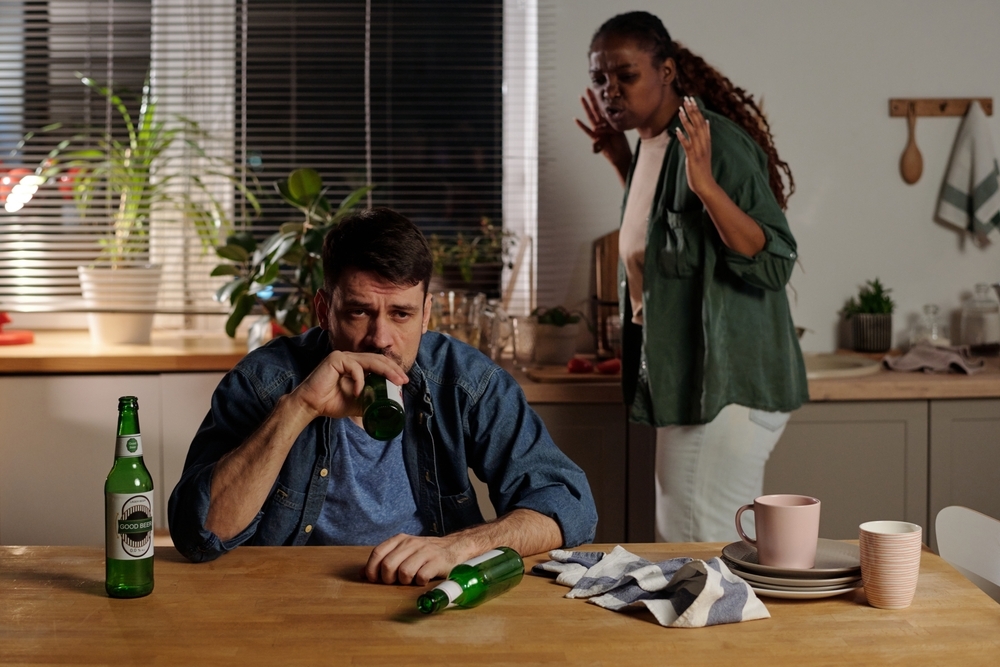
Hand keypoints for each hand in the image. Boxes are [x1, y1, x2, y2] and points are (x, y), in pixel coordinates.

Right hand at [293, 350, 407, 420]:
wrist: (310, 405)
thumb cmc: (331, 402)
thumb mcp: (357, 402)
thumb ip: (371, 399)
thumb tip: (388, 405)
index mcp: (356, 365)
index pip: (379, 363)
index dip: (393, 370)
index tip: (404, 381)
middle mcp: (351, 358)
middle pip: (378, 359)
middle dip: (393, 369)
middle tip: (403, 381)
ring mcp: (343, 356)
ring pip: (370, 361)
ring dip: (385, 372)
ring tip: (394, 383)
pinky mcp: (335, 359)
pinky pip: (354, 367)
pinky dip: (359, 380)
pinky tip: (358, 392)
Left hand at [363, 533, 465, 584]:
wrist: (453, 547)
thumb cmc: (424, 554)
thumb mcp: (403, 552)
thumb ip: (383, 560)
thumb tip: (362, 574)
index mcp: (400, 539)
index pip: (378, 553)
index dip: (372, 569)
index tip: (375, 579)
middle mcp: (411, 543)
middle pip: (388, 565)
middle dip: (388, 579)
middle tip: (395, 582)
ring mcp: (425, 552)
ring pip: (404, 572)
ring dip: (405, 582)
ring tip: (410, 580)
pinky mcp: (437, 562)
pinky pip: (421, 577)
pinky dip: (419, 582)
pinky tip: (422, 580)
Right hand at [575, 88, 631, 178]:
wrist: (620, 156)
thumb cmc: (621, 144)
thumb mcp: (619, 132)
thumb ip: (611, 127)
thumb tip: (603, 125)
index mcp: (609, 121)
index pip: (604, 108)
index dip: (601, 99)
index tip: (598, 89)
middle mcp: (603, 124)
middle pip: (596, 109)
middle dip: (592, 99)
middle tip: (588, 88)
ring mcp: (598, 130)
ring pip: (591, 116)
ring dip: (586, 107)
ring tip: (581, 97)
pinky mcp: (596, 138)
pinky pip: (588, 131)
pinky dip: (582, 126)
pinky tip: (576, 119)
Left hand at [675, 97, 717, 198]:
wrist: (705, 184)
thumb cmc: (702, 168)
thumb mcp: (704, 149)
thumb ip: (705, 136)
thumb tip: (706, 122)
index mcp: (706, 140)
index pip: (702, 121)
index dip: (697, 110)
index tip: (691, 99)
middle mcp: (704, 143)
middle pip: (698, 123)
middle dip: (692, 110)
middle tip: (687, 98)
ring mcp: (699, 150)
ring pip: (694, 132)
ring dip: (687, 120)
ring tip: (681, 110)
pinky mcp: (693, 158)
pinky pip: (688, 146)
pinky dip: (683, 138)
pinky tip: (677, 131)